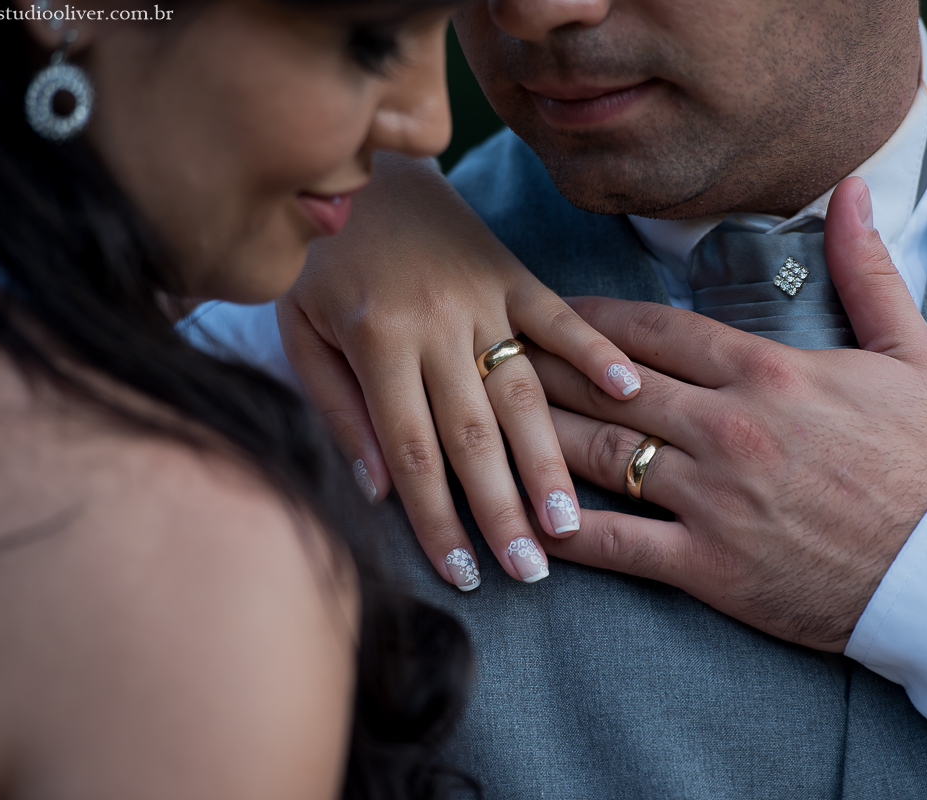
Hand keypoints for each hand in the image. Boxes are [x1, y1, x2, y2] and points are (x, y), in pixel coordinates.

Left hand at [277, 153, 641, 588]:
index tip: (462, 576)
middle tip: (530, 572)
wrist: (355, 163)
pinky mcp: (513, 272)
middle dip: (501, 509)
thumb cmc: (319, 258)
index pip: (411, 452)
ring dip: (549, 459)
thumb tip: (377, 491)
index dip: (436, 520)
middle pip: (473, 434)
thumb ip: (337, 409)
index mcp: (376, 342)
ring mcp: (482, 296)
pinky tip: (628, 392)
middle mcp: (434, 324)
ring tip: (570, 522)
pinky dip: (595, 351)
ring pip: (523, 390)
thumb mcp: (298, 331)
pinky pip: (560, 315)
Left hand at [530, 178, 926, 650]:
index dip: (589, 318)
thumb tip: (853, 190)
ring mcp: (711, 498)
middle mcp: (725, 428)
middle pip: (608, 385)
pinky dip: (567, 531)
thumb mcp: (916, 353)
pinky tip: (525, 518)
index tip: (544, 309)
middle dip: (543, 366)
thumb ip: (869, 271)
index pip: (652, 331)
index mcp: (766, 373)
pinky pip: (619, 544)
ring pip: (600, 454)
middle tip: (490, 351)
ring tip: (485, 418)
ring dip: (537, 433)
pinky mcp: (708, 564)